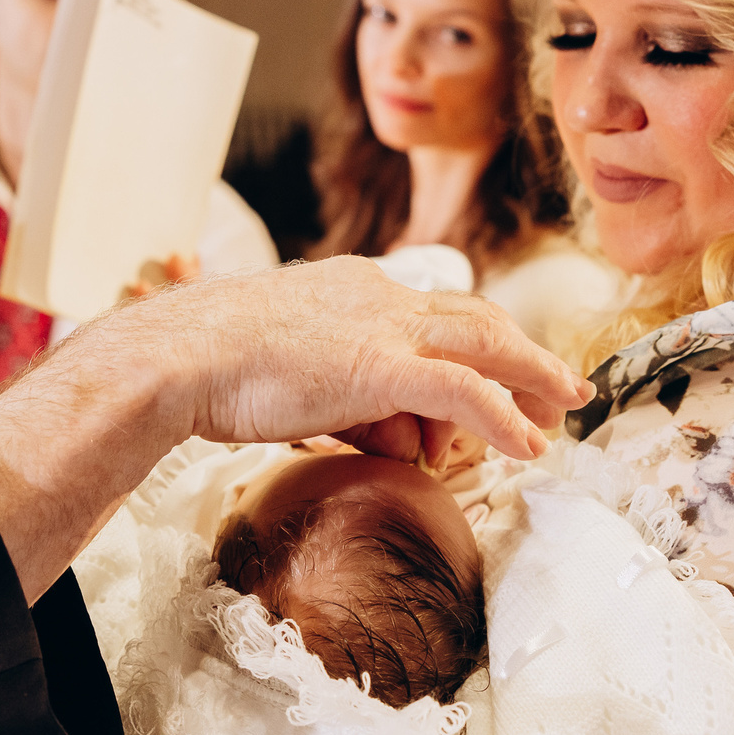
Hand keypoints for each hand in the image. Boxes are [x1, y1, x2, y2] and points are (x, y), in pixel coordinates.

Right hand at [0, 258, 589, 599]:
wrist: (174, 358)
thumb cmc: (209, 369)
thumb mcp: (290, 377)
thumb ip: (344, 396)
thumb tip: (386, 433)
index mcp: (351, 289)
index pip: (427, 315)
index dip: (467, 349)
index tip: (487, 384)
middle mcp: (377, 296)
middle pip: (474, 319)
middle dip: (522, 354)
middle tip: (557, 388)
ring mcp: (384, 327)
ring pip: (486, 346)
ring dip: (531, 381)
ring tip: (558, 414)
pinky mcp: (384, 365)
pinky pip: (467, 392)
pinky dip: (505, 418)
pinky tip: (530, 444)